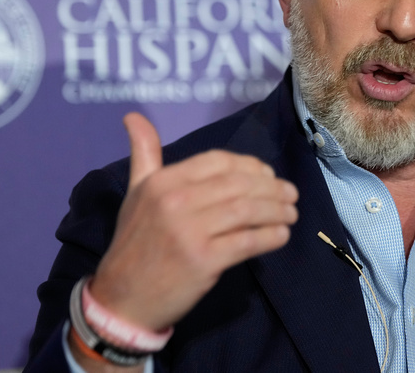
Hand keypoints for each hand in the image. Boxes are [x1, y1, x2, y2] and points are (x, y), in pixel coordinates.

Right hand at [87, 113, 298, 331]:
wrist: (123, 298)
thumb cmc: (135, 242)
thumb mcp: (135, 192)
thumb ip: (144, 153)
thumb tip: (133, 115)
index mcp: (163, 181)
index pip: (219, 161)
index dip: (250, 165)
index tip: (267, 175)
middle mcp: (176, 201)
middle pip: (239, 184)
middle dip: (272, 188)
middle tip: (290, 194)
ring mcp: (190, 231)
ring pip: (247, 211)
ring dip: (277, 210)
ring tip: (292, 213)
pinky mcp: (204, 260)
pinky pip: (248, 242)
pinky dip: (271, 236)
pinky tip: (282, 235)